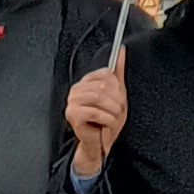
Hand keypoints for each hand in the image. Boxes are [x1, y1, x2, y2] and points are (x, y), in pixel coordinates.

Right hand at [65, 57, 128, 176]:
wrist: (101, 143)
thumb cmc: (107, 121)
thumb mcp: (117, 94)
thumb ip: (118, 72)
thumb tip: (122, 51)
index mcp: (86, 82)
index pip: (105, 74)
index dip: (117, 88)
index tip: (119, 99)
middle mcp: (76, 89)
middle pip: (102, 86)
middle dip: (116, 101)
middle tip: (117, 111)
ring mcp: (72, 101)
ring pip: (99, 98)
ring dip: (112, 110)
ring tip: (113, 118)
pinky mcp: (72, 114)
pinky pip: (94, 112)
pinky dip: (106, 119)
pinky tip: (107, 124)